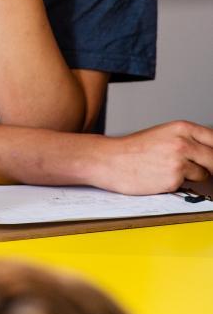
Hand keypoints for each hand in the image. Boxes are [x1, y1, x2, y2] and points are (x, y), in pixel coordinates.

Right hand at [91, 121, 212, 195]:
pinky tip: (162, 177)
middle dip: (210, 166)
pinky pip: (188, 185)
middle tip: (198, 168)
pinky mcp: (173, 179)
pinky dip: (179, 184)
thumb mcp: (163, 135)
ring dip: (193, 176)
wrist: (109, 160)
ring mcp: (179, 161)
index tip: (211, 159)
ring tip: (170, 170)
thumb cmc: (133, 149)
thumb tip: (210, 153)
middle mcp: (183, 142)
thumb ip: (188, 141)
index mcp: (181, 128)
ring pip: (204, 173)